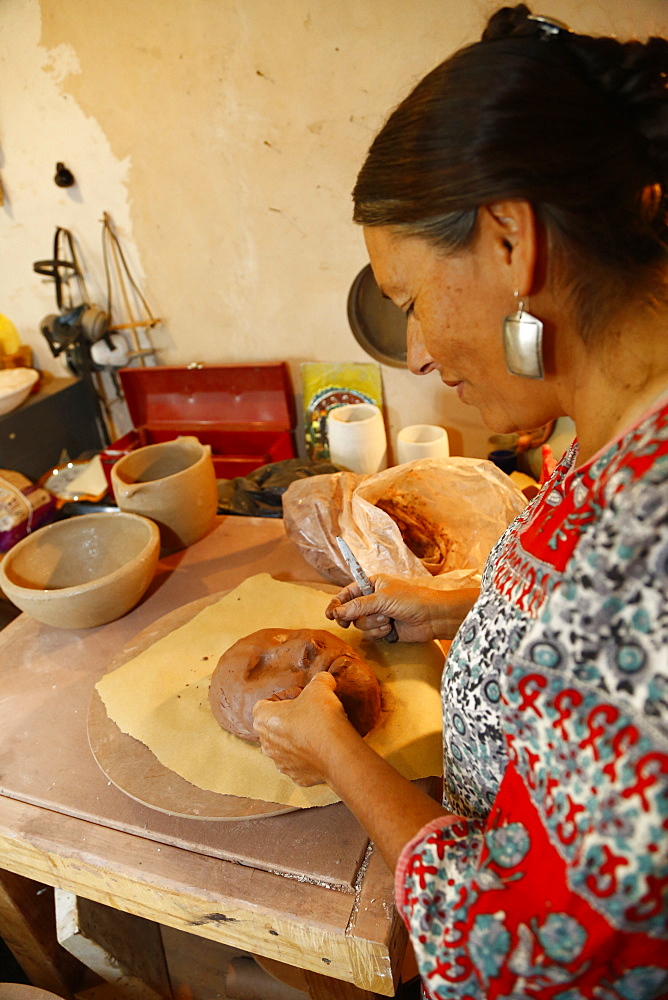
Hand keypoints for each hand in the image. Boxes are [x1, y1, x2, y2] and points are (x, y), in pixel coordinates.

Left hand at [253, 672, 358, 785]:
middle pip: (272, 726)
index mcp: (263, 719)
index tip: (299, 696)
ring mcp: (280, 763)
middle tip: (309, 712)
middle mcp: (266, 744)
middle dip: (288, 719)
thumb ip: (319, 680)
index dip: (281, 697)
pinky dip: (307, 757)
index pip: (263, 704)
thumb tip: (324, 678)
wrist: (337, 752)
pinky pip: (299, 763)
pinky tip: (321, 748)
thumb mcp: (320, 687)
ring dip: (296, 739)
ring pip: (284, 747)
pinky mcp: (296, 777)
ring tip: (316, 731)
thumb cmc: (321, 718)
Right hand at [325, 574, 448, 641]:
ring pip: (361, 625)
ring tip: (388, 620)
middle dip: (356, 617)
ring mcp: (379, 615)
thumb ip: (358, 605)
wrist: (433, 617)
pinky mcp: (384, 629)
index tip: (330, 614)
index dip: (337, 603)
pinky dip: (379, 633)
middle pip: (351, 612)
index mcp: (372, 584)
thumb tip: (336, 612)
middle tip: (347, 622)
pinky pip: (371, 635)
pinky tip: (391, 629)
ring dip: (372, 624)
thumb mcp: (382, 598)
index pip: (347, 593)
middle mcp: (374, 599)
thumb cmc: (412, 600)